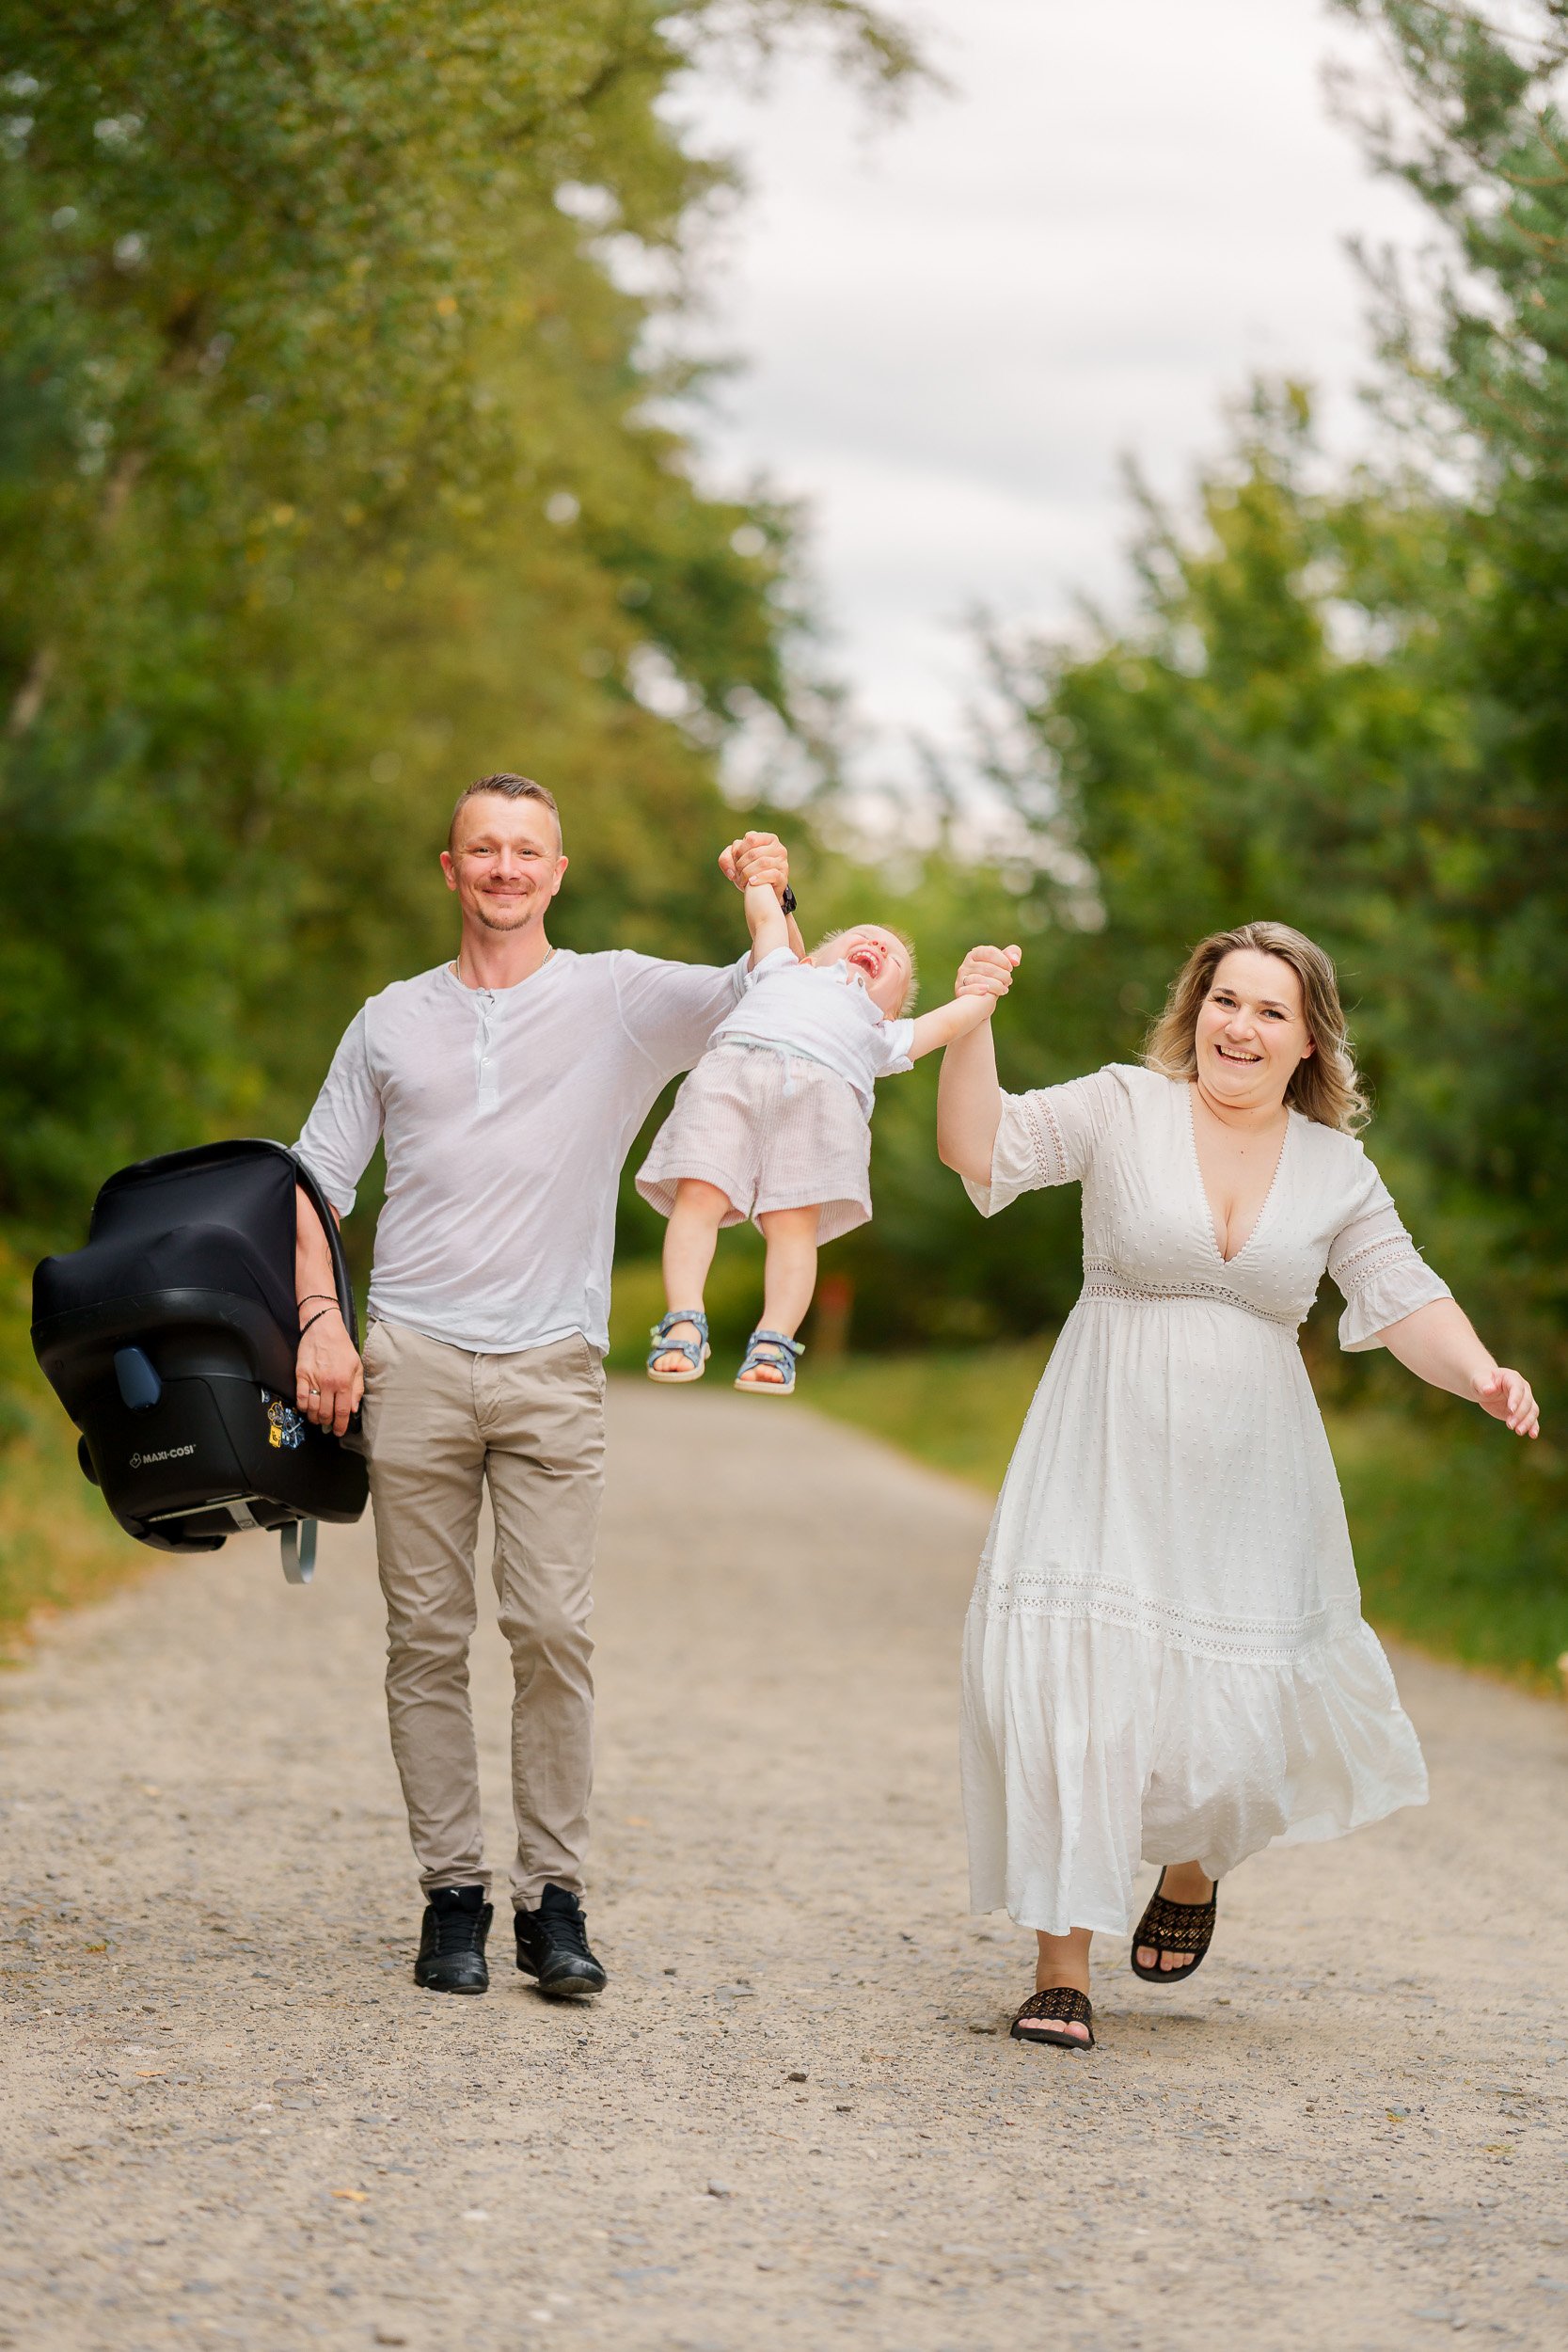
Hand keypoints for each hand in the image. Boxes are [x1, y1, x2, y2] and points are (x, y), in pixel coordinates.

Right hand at [296, 1306, 364, 1436]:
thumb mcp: (357, 1366)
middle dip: (328, 1423)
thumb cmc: (341, 1346)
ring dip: (315, 1418)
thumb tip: (354, 1408)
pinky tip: (307, 1408)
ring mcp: (313, 1380)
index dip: (341, 1426)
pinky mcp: (301, 1376)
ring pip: (312, 1409)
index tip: (339, 1432)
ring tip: (318, 1418)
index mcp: (344, 1383)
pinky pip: (300, 1398)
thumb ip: (357, 1389)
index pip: (343, 1412)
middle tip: (328, 1425)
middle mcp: (329, 1384)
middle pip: (326, 1414)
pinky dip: (303, 1407)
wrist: (323, 1329)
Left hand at [719, 830, 788, 898]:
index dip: (739, 851)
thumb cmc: (749, 871)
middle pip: (754, 853)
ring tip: (742, 881)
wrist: (762, 892)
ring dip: (747, 873)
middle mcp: (779, 848)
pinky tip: (752, 882)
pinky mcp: (784, 878)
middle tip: (737, 875)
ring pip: (763, 862)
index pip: (751, 838)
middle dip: (741, 865)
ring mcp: (783, 863)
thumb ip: (726, 858)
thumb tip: (731, 871)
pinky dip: (759, 878)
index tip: (736, 862)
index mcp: (768, 839)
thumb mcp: (735, 861)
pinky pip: (772, 874)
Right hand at [955, 944, 1021, 999]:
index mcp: (975, 954)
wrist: (981, 999)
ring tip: (1004, 989)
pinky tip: (990, 993)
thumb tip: (1015, 961)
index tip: (1010, 968)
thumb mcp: (1003, 963)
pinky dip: (979, 990)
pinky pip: (968, 990)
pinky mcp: (960, 991)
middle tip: (1008, 981)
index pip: (989, 952)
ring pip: (980, 979)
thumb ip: (1012, 954)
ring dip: (996, 985)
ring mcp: (961, 978)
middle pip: (987, 967)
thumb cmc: (993, 977)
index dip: (1003, 960)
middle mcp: (966, 964)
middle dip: (1003, 975)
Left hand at [1473, 1364, 1538, 1437]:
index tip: (1511, 1410)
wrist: (1485, 1388)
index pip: (1517, 1388)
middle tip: (1510, 1425)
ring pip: (1532, 1411)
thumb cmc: (1481, 1382)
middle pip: (1527, 1401)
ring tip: (1518, 1431)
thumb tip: (1488, 1389)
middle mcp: (1523, 1388)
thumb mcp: (1478, 1381)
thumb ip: (1483, 1384)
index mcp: (1512, 1377)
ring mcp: (1525, 1400)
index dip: (1516, 1399)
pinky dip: (1533, 1427)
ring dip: (1527, 1422)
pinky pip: (1532, 1419)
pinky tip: (1533, 1435)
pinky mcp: (1524, 1412)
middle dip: (1520, 1414)